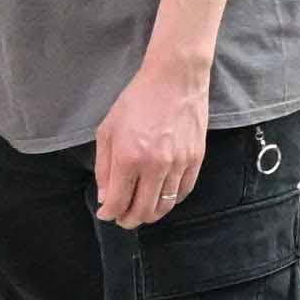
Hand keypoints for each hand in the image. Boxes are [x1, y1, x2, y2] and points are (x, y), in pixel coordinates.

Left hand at [89, 59, 209, 228]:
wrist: (175, 80)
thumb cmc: (137, 101)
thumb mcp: (108, 130)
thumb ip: (104, 168)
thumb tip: (106, 197)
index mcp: (129, 158)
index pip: (117, 202)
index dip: (108, 213)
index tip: (105, 212)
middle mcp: (155, 166)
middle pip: (142, 211)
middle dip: (128, 220)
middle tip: (122, 218)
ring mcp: (178, 164)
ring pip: (164, 206)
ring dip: (149, 214)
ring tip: (141, 210)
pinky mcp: (195, 159)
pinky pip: (183, 192)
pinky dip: (170, 201)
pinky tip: (161, 197)